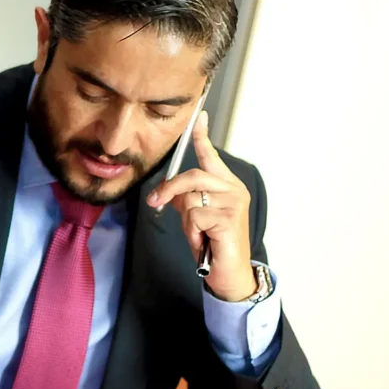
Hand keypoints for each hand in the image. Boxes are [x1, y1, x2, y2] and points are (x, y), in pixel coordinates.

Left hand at [146, 111, 255, 300]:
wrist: (228, 272)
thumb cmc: (212, 243)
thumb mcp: (193, 217)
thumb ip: (183, 199)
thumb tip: (166, 191)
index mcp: (225, 185)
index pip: (210, 157)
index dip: (202, 137)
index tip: (198, 117)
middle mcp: (233, 189)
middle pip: (192, 176)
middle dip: (169, 190)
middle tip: (155, 203)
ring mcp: (234, 203)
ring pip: (190, 198)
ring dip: (186, 220)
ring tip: (197, 233)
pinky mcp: (229, 219)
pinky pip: (194, 216)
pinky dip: (192, 231)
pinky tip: (203, 240)